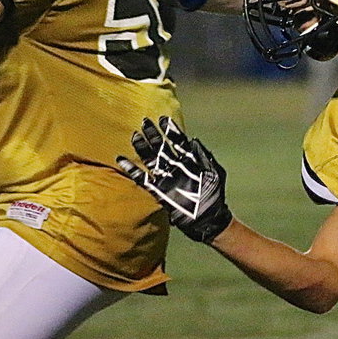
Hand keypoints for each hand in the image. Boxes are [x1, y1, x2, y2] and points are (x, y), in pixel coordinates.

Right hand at [117, 116, 232, 243]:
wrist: (209, 219)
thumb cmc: (215, 196)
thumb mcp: (214, 172)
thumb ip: (204, 155)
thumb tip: (194, 140)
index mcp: (188, 161)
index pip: (177, 142)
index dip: (170, 131)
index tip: (163, 119)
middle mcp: (175, 168)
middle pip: (161, 148)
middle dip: (153, 135)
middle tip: (145, 122)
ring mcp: (166, 179)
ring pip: (151, 160)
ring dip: (142, 149)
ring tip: (135, 136)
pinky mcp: (158, 192)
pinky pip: (143, 179)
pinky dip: (132, 171)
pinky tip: (122, 161)